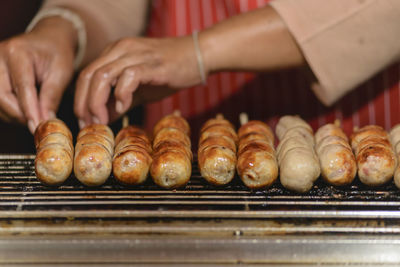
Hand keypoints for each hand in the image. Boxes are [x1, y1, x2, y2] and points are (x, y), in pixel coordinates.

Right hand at [0, 16, 75, 132]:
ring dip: (14, 115)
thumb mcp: (62, 73)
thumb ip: (52, 97)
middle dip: (20, 115)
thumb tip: (45, 121)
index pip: (22, 87)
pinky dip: (9, 111)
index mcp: (18, 52)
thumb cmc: (57, 55)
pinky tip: (26, 111)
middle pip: (2, 96)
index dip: (30, 110)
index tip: (38, 126)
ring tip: (36, 116)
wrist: (49, 40)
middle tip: (39, 124)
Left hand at [74, 36, 202, 126]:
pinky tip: (126, 106)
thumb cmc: (170, 71)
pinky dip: (122, 94)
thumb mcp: (140, 87)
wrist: (197, 55)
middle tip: (90, 125)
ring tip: (104, 120)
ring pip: (103, 76)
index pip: (87, 75)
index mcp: (115, 52)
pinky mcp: (151, 64)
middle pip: (89, 76)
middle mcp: (121, 50)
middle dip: (84, 104)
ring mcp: (136, 55)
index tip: (85, 121)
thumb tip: (103, 118)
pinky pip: (128, 77)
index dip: (80, 100)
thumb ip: (120, 100)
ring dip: (98, 102)